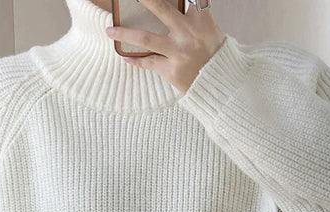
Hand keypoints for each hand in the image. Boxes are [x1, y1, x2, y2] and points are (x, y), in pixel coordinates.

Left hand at [104, 0, 225, 94]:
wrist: (220, 85)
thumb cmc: (214, 55)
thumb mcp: (209, 30)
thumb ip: (192, 16)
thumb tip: (172, 8)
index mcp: (201, 19)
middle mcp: (188, 33)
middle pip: (161, 8)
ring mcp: (179, 52)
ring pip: (145, 38)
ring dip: (124, 33)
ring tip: (109, 30)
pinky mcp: (171, 70)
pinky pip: (148, 62)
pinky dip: (135, 60)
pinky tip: (125, 56)